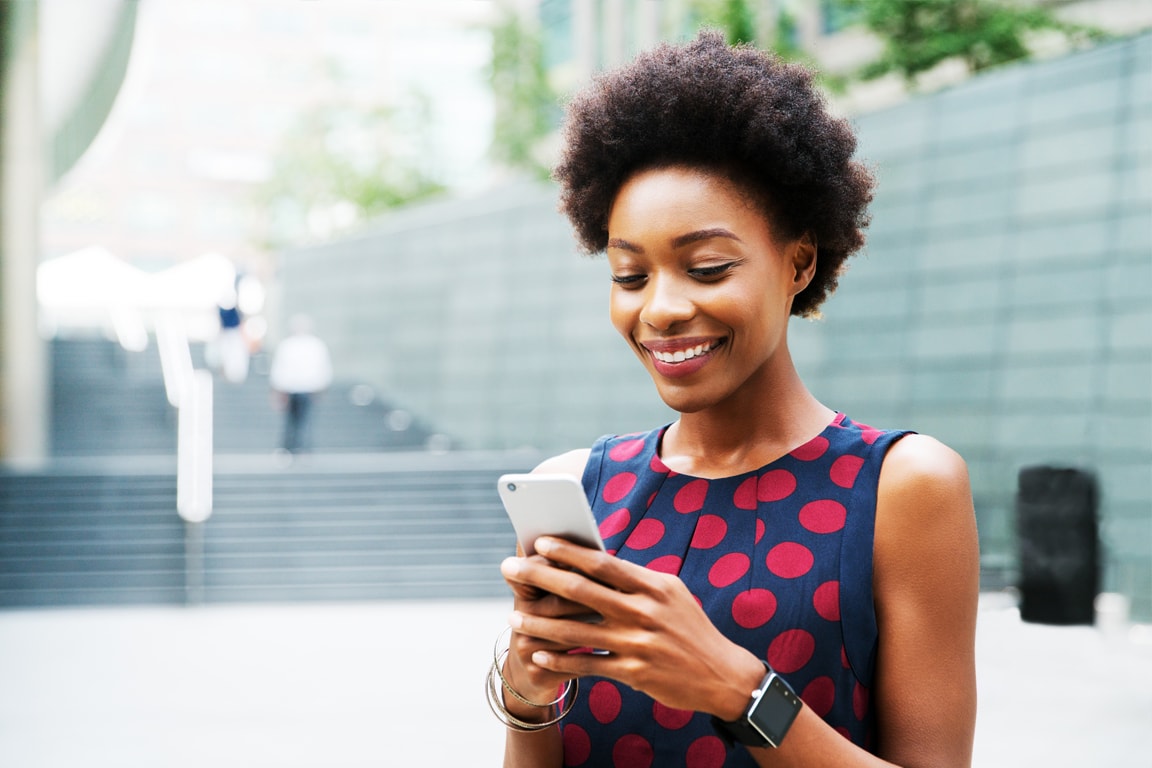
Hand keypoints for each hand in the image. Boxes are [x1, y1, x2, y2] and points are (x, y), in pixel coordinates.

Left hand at [500, 536, 762, 719]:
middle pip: (581, 590)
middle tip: (510, 568)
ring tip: (514, 617)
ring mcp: (638, 643)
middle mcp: (644, 611)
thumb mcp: (670, 593)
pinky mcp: (634, 673)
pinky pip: (588, 666)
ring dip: (540, 624)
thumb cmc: (689, 627)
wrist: (722, 675)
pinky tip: (538, 655)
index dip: (569, 551)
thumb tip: (595, 560)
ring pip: (577, 631)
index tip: (539, 541)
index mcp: (653, 585)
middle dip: (541, 577)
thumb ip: (635, 578)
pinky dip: (560, 661)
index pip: (603, 562)